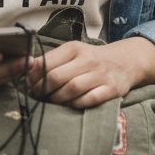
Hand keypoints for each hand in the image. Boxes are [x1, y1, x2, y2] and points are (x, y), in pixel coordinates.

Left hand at [26, 37, 154, 108]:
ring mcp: (100, 74)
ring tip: (54, 102)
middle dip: (43, 91)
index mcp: (74, 48)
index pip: (46, 63)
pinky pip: (89, 100)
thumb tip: (27, 75)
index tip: (30, 86)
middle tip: (40, 98)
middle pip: (56, 77)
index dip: (34, 78)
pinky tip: (72, 105)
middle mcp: (87, 59)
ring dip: (58, 100)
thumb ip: (51, 61)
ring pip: (71, 89)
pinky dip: (77, 104)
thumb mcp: (72, 54)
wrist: (126, 61)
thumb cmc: (92, 60)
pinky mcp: (111, 89)